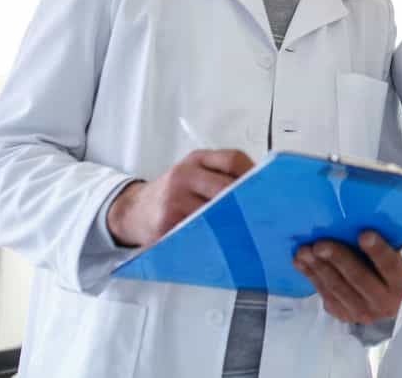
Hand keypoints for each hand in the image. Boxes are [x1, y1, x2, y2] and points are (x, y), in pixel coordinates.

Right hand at [106, 148, 253, 247]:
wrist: (133, 210)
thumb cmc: (172, 193)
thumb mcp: (192, 174)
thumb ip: (220, 176)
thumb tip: (261, 189)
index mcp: (196, 160)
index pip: (232, 159)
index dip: (254, 174)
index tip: (268, 188)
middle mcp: (184, 175)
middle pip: (226, 186)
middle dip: (247, 202)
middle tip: (265, 215)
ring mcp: (173, 200)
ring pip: (214, 212)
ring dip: (233, 223)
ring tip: (250, 232)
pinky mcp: (166, 224)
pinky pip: (198, 231)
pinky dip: (214, 237)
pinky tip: (225, 242)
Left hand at [293, 231, 401, 323]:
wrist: (380, 303)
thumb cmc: (384, 269)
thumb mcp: (391, 259)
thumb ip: (383, 244)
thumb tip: (362, 217)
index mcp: (400, 284)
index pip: (390, 266)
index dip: (378, 250)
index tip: (363, 233)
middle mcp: (384, 303)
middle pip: (358, 278)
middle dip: (338, 259)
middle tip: (320, 244)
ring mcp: (362, 313)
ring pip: (337, 287)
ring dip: (318, 267)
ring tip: (304, 250)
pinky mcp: (342, 315)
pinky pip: (324, 294)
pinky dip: (311, 275)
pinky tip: (300, 261)